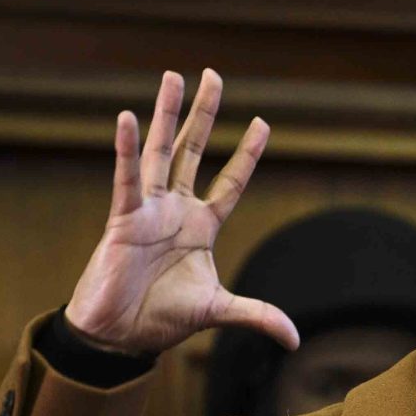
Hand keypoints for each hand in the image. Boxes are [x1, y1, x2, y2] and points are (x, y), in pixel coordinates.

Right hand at [65, 69, 299, 355]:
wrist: (120, 336)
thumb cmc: (162, 318)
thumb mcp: (219, 310)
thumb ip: (258, 315)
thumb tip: (296, 340)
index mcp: (201, 227)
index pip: (231, 182)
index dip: (246, 154)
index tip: (262, 123)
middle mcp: (175, 210)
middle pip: (193, 150)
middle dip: (205, 114)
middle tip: (214, 75)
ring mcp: (149, 211)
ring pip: (161, 153)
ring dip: (167, 114)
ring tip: (174, 77)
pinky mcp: (123, 220)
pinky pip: (127, 179)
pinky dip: (127, 150)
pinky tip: (128, 118)